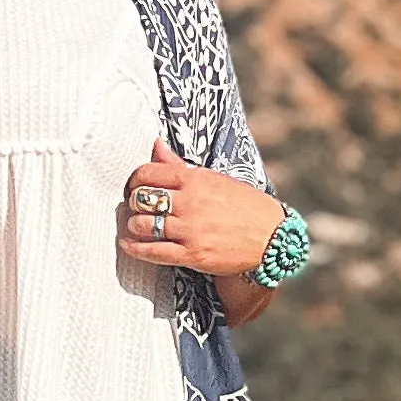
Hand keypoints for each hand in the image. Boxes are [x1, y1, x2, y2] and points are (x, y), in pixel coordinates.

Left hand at [117, 139, 283, 281]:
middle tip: (135, 207)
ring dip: (133, 225)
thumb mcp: (214, 179)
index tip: (135, 187)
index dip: (135, 181)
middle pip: (141, 199)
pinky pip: (153, 251)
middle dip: (133, 203)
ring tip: (135, 226)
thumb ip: (180, 166)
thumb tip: (155, 145)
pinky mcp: (192, 254)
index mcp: (195, 179)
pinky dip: (135, 249)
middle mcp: (190, 202)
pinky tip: (129, 245)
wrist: (272, 238)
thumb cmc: (244, 206)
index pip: (148, 173)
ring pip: (142, 224)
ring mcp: (190, 229)